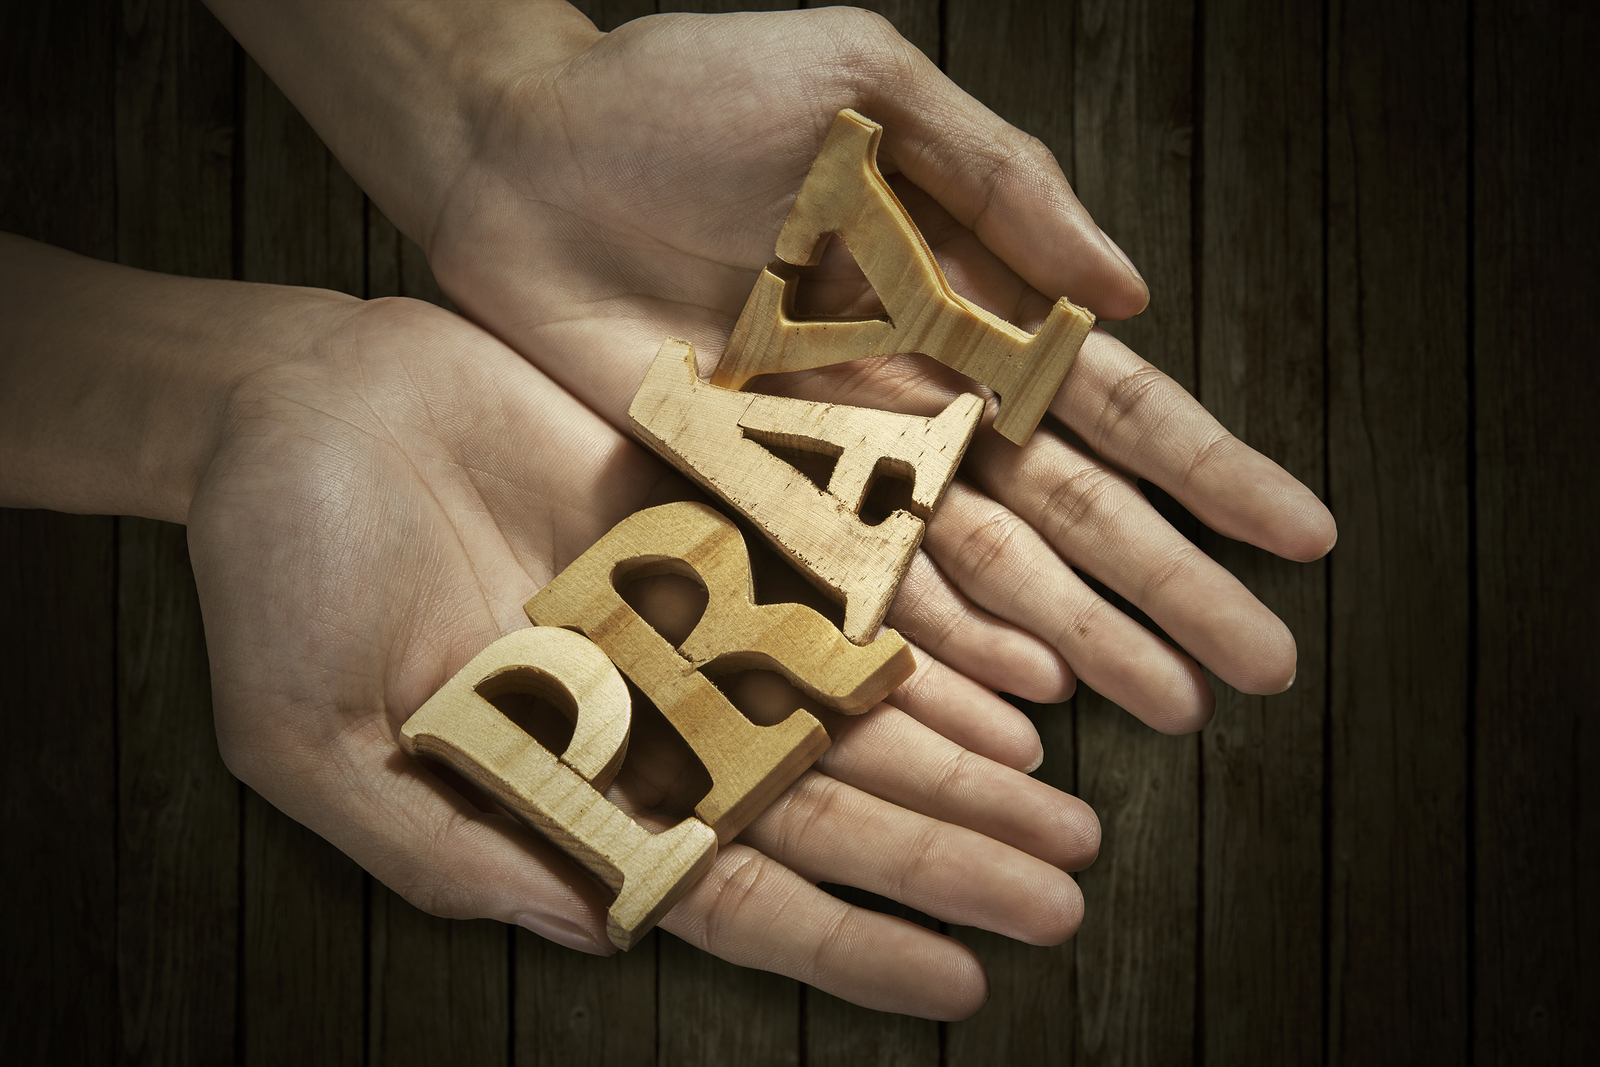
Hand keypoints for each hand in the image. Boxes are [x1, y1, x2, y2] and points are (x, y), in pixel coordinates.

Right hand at [183, 292, 1096, 1018]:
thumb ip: (450, 849)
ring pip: (853, 704)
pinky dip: (923, 631)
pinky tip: (1010, 676)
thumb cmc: (275, 572)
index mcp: (566, 782)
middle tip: (1063, 894)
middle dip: (945, 857)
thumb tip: (600, 937)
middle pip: (825, 804)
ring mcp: (688, 613)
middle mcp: (647, 711)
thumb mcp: (313, 742)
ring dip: (962, 762)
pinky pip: (837, 582)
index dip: (845, 940)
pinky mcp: (706, 514)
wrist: (289, 397)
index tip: (960, 981)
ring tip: (1067, 812)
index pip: (730, 887)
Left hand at [397, 7, 1335, 732]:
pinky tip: (1019, 704)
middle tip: (1259, 671)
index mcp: (962, 296)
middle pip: (1069, 515)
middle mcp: (917, 396)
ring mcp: (837, 461)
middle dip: (1168, 591)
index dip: (1210, 474)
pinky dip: (943, 655)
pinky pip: (860, 594)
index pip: (1113, 404)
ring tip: (1168, 711)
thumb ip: (1000, 182)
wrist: (521, 150)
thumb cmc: (686, 90)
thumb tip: (1130, 295)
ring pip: (986, 575)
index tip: (1299, 538)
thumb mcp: (867, 84)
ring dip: (1081, 645)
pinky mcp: (748, 501)